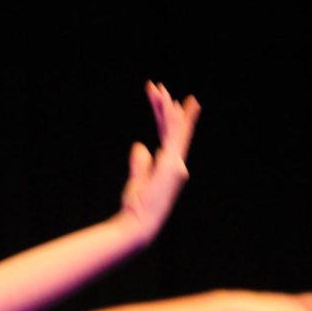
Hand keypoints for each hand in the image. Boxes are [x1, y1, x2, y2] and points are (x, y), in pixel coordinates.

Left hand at [119, 82, 201, 241]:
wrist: (139, 224)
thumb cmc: (136, 208)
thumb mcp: (136, 181)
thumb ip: (140, 162)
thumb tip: (140, 145)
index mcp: (168, 166)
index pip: (167, 136)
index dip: (165, 117)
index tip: (164, 100)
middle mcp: (175, 163)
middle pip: (171, 129)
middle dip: (165, 106)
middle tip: (157, 86)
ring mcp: (175, 164)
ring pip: (173, 128)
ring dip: (165, 107)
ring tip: (157, 89)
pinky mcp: (171, 165)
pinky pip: (173, 137)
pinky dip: (172, 120)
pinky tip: (169, 105)